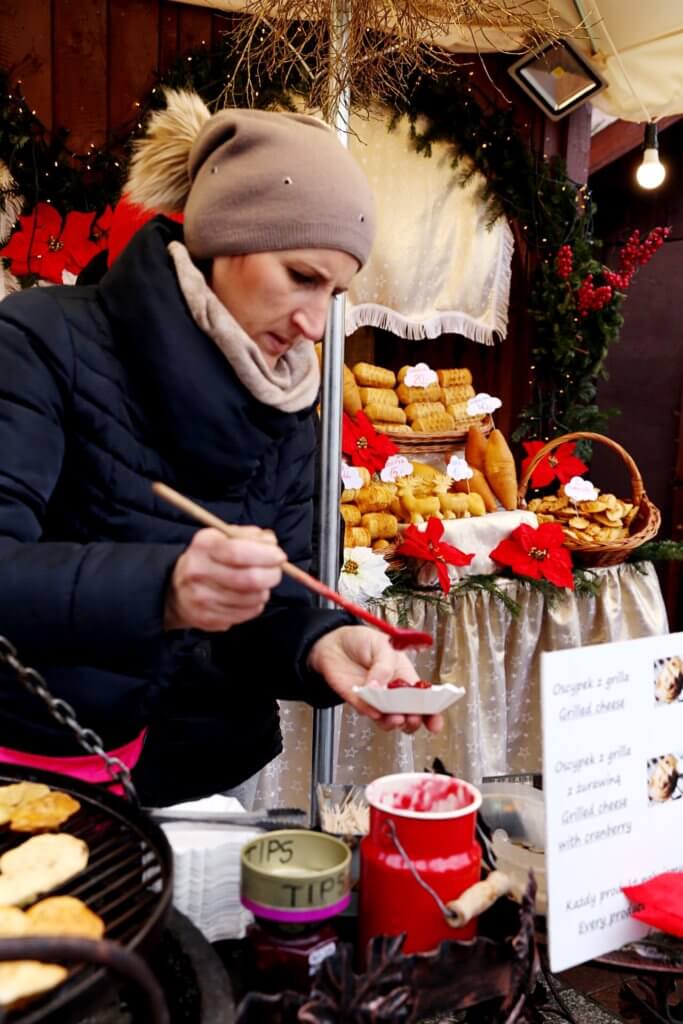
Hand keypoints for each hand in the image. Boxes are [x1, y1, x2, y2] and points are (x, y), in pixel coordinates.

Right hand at [165, 526, 285, 631]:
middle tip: (276, 571)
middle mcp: (199, 573)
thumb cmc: (207, 559)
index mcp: (204, 548)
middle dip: (272, 575)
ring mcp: (202, 599)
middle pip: (249, 579)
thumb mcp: (222, 537)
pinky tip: (248, 597)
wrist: (175, 589)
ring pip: (252, 598)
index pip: (238, 552)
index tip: (279, 556)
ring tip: (259, 583)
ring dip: (264, 590)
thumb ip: (249, 535)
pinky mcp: (208, 618)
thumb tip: (271, 543)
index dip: (265, 555)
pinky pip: (246, 614)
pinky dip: (255, 605)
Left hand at [308, 626, 443, 734]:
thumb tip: (381, 688)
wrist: (335, 642)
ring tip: (396, 718)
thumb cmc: (364, 642)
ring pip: (388, 720)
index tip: (435, 723)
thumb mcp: (382, 646)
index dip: (431, 714)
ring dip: (393, 722)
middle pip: (408, 715)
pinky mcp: (358, 701)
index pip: (423, 700)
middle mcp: (393, 694)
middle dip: (413, 721)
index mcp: (406, 678)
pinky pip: (366, 712)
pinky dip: (371, 714)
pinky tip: (375, 711)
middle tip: (412, 717)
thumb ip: (384, 667)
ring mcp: (376, 700)